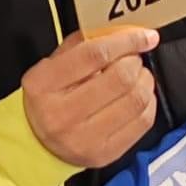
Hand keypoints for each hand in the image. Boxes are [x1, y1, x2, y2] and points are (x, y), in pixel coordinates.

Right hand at [22, 28, 158, 168]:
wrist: (38, 144)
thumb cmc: (48, 99)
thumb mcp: (51, 66)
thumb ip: (82, 44)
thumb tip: (123, 33)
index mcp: (44, 85)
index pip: (95, 54)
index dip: (126, 40)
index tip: (144, 35)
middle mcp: (62, 114)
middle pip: (120, 77)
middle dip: (135, 62)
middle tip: (132, 59)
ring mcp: (85, 138)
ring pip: (136, 100)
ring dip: (145, 81)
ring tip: (137, 76)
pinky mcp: (106, 153)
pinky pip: (143, 122)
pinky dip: (148, 102)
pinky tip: (137, 96)